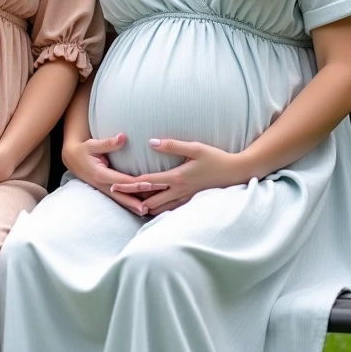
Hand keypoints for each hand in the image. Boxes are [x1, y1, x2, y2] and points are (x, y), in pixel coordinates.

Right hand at [62, 133, 167, 216]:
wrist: (71, 158)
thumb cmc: (83, 150)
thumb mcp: (92, 144)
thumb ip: (108, 142)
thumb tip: (122, 137)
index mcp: (100, 173)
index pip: (122, 180)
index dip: (136, 183)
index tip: (150, 184)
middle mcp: (102, 184)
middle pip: (122, 195)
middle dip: (137, 201)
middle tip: (151, 207)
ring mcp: (103, 189)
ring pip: (120, 200)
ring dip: (133, 206)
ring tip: (148, 211)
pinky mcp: (104, 190)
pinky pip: (118, 199)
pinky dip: (128, 204)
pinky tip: (138, 209)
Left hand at [110, 138, 243, 214]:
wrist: (236, 173)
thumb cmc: (216, 158)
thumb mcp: (195, 147)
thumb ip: (172, 145)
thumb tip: (151, 142)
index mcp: (177, 178)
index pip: (147, 183)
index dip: (129, 185)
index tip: (114, 186)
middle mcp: (179, 191)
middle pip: (149, 200)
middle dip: (132, 198)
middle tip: (116, 196)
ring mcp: (185, 199)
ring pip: (159, 208)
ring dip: (144, 205)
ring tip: (130, 202)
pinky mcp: (190, 201)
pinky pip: (170, 209)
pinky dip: (158, 208)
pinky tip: (152, 205)